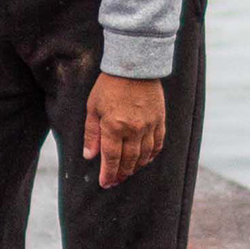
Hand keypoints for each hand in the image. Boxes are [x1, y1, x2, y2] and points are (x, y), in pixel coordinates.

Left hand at [81, 73, 168, 189]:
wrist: (134, 65)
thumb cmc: (109, 85)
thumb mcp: (93, 107)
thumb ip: (91, 134)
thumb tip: (89, 156)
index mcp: (114, 127)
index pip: (111, 158)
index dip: (108, 173)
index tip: (105, 183)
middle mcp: (133, 129)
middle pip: (128, 160)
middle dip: (121, 174)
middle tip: (116, 181)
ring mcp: (149, 125)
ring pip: (144, 155)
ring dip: (136, 167)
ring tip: (128, 172)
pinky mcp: (159, 120)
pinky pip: (158, 144)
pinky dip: (152, 155)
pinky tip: (145, 160)